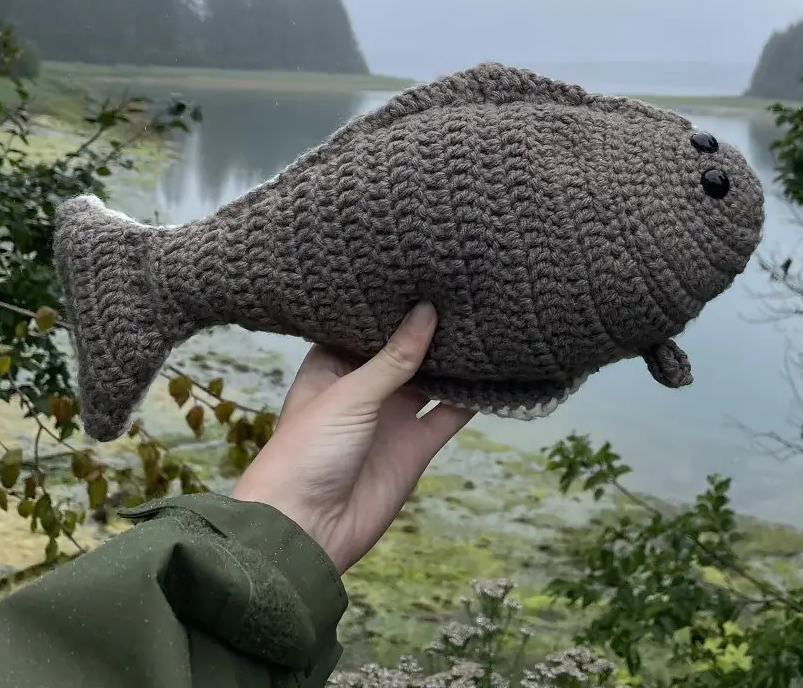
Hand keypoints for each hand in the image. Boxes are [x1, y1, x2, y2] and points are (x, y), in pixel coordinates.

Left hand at [231, 303, 474, 572]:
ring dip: (453, 359)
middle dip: (429, 328)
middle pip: (404, 351)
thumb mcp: (349, 394)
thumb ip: (392, 357)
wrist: (306, 530)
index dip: (390, 305)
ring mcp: (392, 417)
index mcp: (334, 367)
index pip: (366, 327)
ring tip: (485, 320)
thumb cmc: (306, 452)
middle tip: (463, 288)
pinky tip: (496, 372)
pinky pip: (449, 415)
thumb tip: (426, 310)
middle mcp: (365, 388)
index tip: (420, 271)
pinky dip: (472, 398)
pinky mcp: (415, 446)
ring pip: (431, 380)